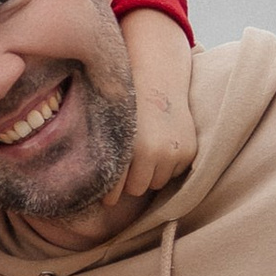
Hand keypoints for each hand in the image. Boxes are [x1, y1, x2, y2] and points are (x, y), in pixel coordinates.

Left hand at [115, 0, 197, 202]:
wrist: (158, 76)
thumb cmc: (126, 103)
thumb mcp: (107, 126)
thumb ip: (99, 155)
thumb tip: (86, 189)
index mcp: (128, 148)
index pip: (116, 188)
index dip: (110, 195)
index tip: (107, 199)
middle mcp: (152, 152)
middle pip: (137, 189)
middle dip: (132, 182)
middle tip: (129, 168)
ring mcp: (172, 153)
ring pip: (157, 183)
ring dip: (151, 173)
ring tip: (146, 152)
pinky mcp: (188, 151)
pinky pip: (174, 173)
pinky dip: (168, 164)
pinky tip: (163, 144)